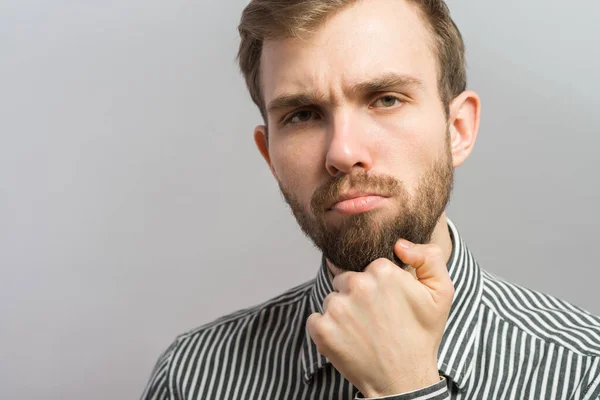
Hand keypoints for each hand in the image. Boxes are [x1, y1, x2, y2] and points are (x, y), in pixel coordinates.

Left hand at [306, 239, 453, 396]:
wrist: (403, 381)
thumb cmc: (421, 337)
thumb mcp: (441, 294)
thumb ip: (429, 258)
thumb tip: (399, 244)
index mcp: (383, 271)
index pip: (369, 268)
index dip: (379, 286)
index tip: (389, 303)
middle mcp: (357, 285)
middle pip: (346, 280)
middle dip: (357, 296)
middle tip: (376, 319)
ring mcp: (337, 307)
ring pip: (332, 300)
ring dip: (342, 313)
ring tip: (363, 332)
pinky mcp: (322, 329)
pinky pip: (315, 319)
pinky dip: (326, 329)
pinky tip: (346, 340)